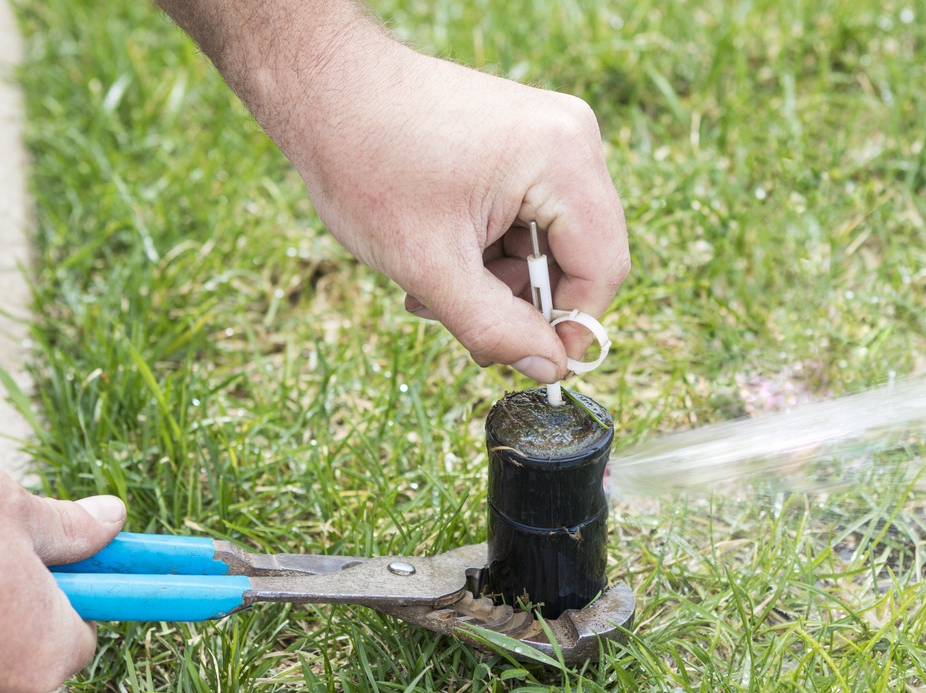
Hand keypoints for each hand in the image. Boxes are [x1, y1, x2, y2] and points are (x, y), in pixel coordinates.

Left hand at [159, 0, 629, 382]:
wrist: (323, 88)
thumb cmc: (367, 162)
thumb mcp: (429, 266)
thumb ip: (495, 327)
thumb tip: (550, 370)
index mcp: (563, 160)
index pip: (602, 268)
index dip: (572, 327)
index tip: (530, 363)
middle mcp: (572, 140)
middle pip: (578, 256)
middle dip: (519, 301)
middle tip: (461, 325)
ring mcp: (550, 136)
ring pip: (548, 244)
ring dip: (495, 280)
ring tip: (430, 287)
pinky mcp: (525, 140)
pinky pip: (530, 217)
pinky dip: (488, 249)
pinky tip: (439, 254)